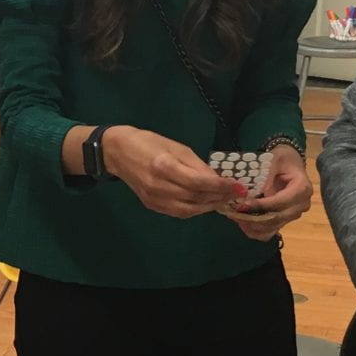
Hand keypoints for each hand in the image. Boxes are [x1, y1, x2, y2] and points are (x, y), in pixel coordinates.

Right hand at [102, 126, 240, 217]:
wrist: (117, 152)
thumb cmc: (149, 143)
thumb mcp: (177, 148)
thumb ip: (197, 166)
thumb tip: (218, 180)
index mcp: (164, 166)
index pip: (198, 183)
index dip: (220, 187)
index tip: (238, 186)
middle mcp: (158, 186)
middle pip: (195, 198)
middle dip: (219, 197)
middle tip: (236, 194)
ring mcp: (153, 198)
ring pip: (189, 210)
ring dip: (209, 206)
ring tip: (224, 200)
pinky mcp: (151, 205)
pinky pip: (178, 212)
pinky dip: (195, 210)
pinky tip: (205, 203)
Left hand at [224, 143, 311, 240]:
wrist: (289, 163)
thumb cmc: (282, 159)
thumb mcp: (274, 159)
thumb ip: (267, 175)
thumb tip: (258, 192)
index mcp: (302, 188)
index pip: (282, 202)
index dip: (263, 205)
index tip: (244, 204)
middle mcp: (301, 205)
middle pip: (277, 218)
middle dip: (255, 217)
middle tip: (235, 213)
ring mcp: (293, 214)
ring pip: (272, 228)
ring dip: (253, 225)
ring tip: (236, 217)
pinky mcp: (284, 220)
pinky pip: (269, 232)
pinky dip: (255, 231)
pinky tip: (243, 224)